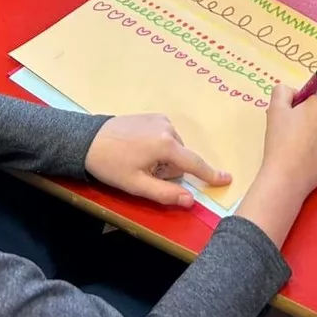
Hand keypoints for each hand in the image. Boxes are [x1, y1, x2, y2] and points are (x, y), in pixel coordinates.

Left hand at [84, 113, 230, 207]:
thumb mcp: (136, 185)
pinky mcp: (153, 115)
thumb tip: (191, 200)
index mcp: (166, 145)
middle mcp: (169, 128)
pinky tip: (138, 148)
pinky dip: (159, 146)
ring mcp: (161, 119)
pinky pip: (166, 136)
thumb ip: (165, 194)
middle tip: (143, 172)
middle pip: (181, 158)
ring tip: (138, 160)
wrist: (88, 139)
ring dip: (163, 158)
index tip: (227, 179)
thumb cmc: (111, 165)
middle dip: (169, 170)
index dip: (210, 174)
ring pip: (174, 148)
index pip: (195, 163)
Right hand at [234, 82, 316, 246]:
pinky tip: (306, 153)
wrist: (288, 178)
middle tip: (292, 128)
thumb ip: (283, 91)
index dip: (303, 99)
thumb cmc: (280, 141)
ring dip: (316, 128)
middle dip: (310, 113)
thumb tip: (293, 92)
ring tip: (298, 143)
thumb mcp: (275, 109)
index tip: (292, 112)